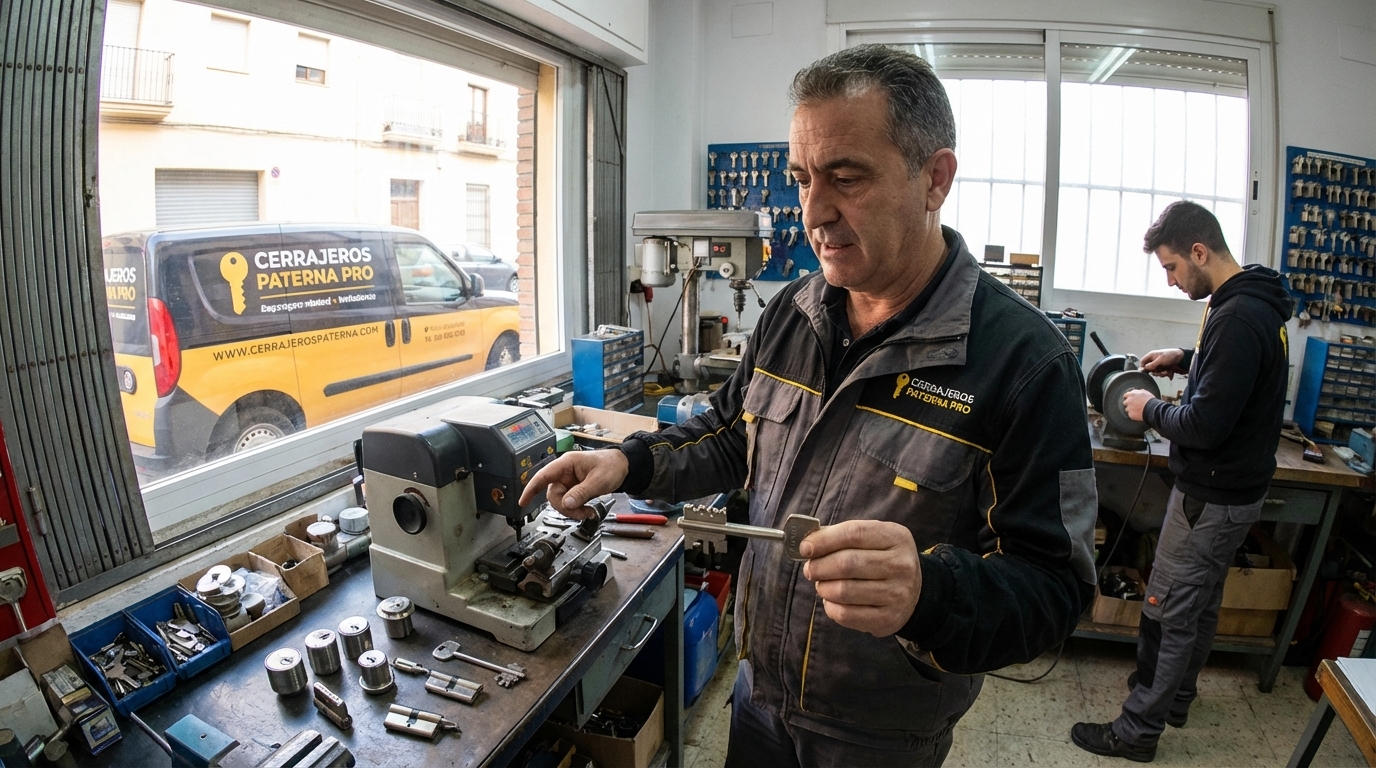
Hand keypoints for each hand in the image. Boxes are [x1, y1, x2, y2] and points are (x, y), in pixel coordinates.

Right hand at [518, 450, 628, 518]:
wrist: (623, 466)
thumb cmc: (611, 465)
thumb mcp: (598, 480)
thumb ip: (581, 493)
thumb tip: (566, 503)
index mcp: (567, 464)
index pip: (543, 476)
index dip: (531, 489)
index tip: (523, 502)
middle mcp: (565, 473)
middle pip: (553, 494)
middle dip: (565, 507)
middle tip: (581, 512)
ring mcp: (569, 481)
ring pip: (561, 501)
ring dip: (572, 510)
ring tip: (588, 512)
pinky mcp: (575, 489)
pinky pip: (569, 502)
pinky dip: (577, 509)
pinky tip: (587, 511)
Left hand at [799, 520, 921, 636]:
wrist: (917, 592)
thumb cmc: (884, 559)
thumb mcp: (873, 538)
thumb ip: (842, 536)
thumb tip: (807, 544)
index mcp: (895, 538)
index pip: (853, 534)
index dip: (823, 540)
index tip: (805, 547)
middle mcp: (900, 565)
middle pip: (847, 563)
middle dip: (819, 566)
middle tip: (810, 569)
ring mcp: (896, 594)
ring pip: (843, 591)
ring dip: (823, 587)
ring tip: (822, 584)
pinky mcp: (886, 619)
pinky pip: (846, 615)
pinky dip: (830, 607)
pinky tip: (832, 600)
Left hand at [1122, 389, 1155, 421]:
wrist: (1153, 409)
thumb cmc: (1150, 400)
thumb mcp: (1145, 392)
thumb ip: (1139, 391)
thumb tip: (1137, 391)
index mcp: (1131, 394)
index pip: (1125, 395)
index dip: (1128, 397)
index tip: (1130, 399)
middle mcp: (1128, 401)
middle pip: (1125, 402)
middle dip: (1129, 404)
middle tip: (1135, 405)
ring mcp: (1129, 408)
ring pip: (1127, 409)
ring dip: (1131, 409)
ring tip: (1138, 410)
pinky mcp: (1131, 414)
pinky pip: (1130, 415)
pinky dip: (1133, 414)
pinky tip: (1139, 414)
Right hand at [1139, 348, 1186, 378]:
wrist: (1182, 358)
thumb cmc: (1170, 356)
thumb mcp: (1160, 360)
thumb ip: (1152, 365)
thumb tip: (1144, 369)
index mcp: (1151, 356)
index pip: (1142, 362)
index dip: (1142, 367)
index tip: (1145, 372)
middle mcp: (1154, 361)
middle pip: (1148, 369)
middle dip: (1154, 372)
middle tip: (1159, 371)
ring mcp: (1159, 365)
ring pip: (1155, 372)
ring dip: (1160, 374)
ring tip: (1166, 371)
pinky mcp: (1164, 369)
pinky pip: (1161, 374)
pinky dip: (1165, 374)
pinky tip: (1169, 372)